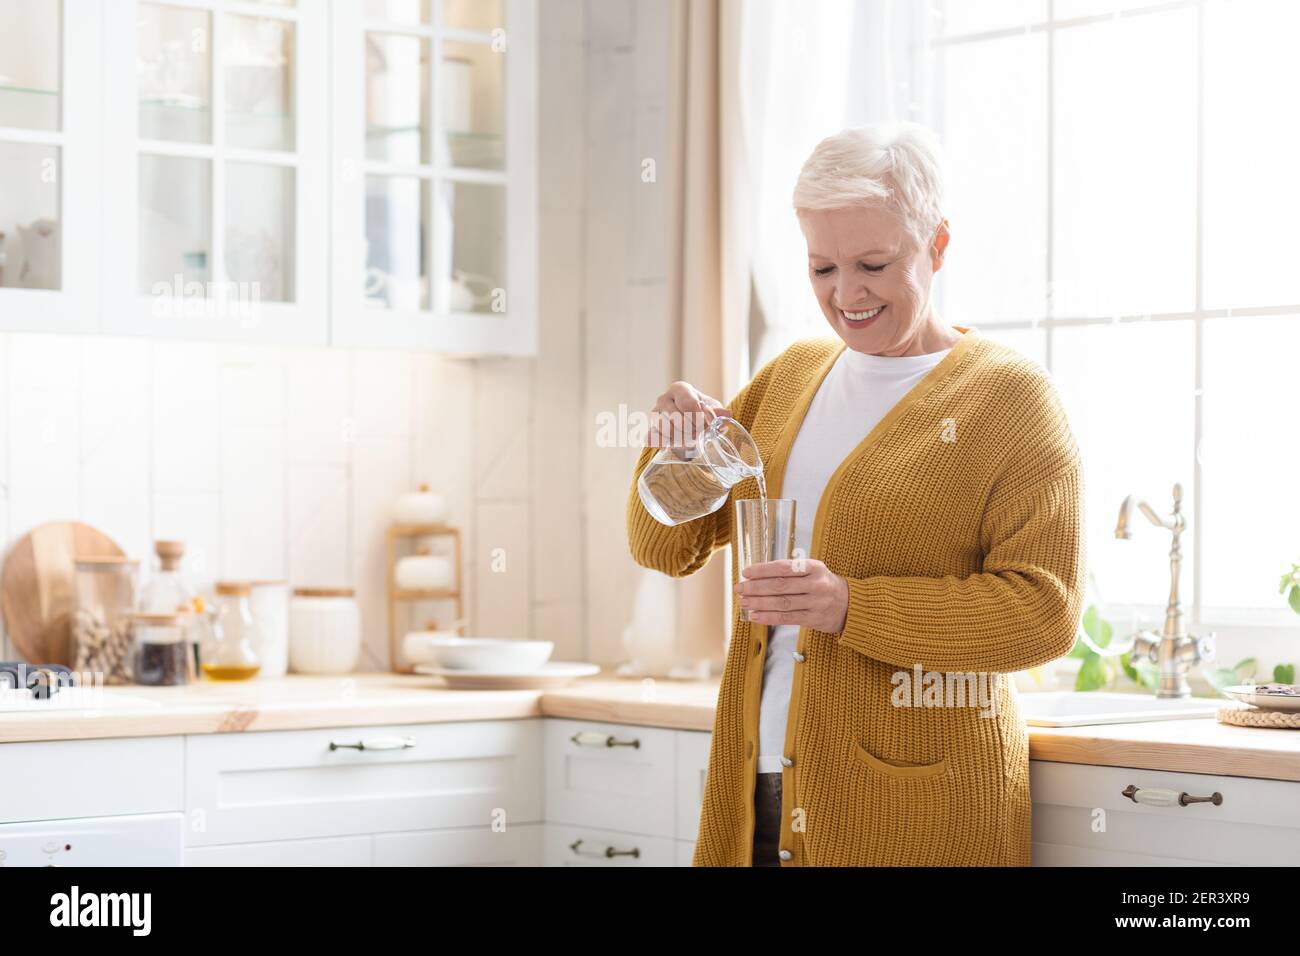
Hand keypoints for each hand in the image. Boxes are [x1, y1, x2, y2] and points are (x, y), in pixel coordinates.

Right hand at [647, 381, 730, 447]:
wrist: (690, 428)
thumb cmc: (702, 415)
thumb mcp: (713, 411)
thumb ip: (718, 413)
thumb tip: (727, 414)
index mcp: (679, 389)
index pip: (687, 403)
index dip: (698, 418)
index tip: (704, 425)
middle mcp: (664, 399)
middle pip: (676, 417)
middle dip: (690, 430)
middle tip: (699, 434)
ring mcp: (655, 415)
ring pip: (666, 429)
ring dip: (681, 438)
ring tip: (691, 440)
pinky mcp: (650, 430)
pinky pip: (655, 438)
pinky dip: (667, 443)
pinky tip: (676, 443)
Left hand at [734, 558, 848, 633]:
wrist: (850, 604)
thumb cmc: (824, 584)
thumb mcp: (814, 570)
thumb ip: (791, 570)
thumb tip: (759, 574)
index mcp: (814, 567)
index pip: (783, 567)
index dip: (763, 570)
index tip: (746, 572)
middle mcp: (816, 584)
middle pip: (780, 586)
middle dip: (756, 587)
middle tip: (740, 588)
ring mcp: (815, 603)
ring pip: (782, 603)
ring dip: (759, 603)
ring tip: (744, 602)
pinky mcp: (813, 619)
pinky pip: (787, 618)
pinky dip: (769, 617)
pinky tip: (755, 615)